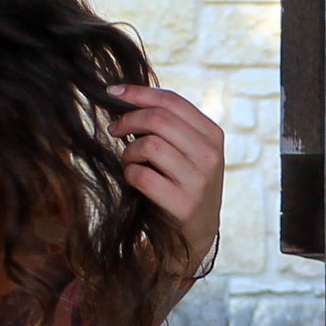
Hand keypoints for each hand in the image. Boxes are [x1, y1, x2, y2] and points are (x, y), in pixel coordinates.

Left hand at [106, 84, 223, 274]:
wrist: (196, 234)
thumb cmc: (183, 184)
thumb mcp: (189, 151)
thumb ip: (169, 125)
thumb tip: (126, 96)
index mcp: (213, 135)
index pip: (172, 101)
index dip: (138, 92)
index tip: (112, 92)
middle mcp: (210, 155)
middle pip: (158, 119)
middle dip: (128, 120)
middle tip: (114, 130)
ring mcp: (199, 181)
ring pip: (149, 145)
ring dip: (129, 152)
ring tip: (129, 161)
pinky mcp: (183, 204)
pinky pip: (142, 176)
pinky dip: (129, 174)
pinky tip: (133, 180)